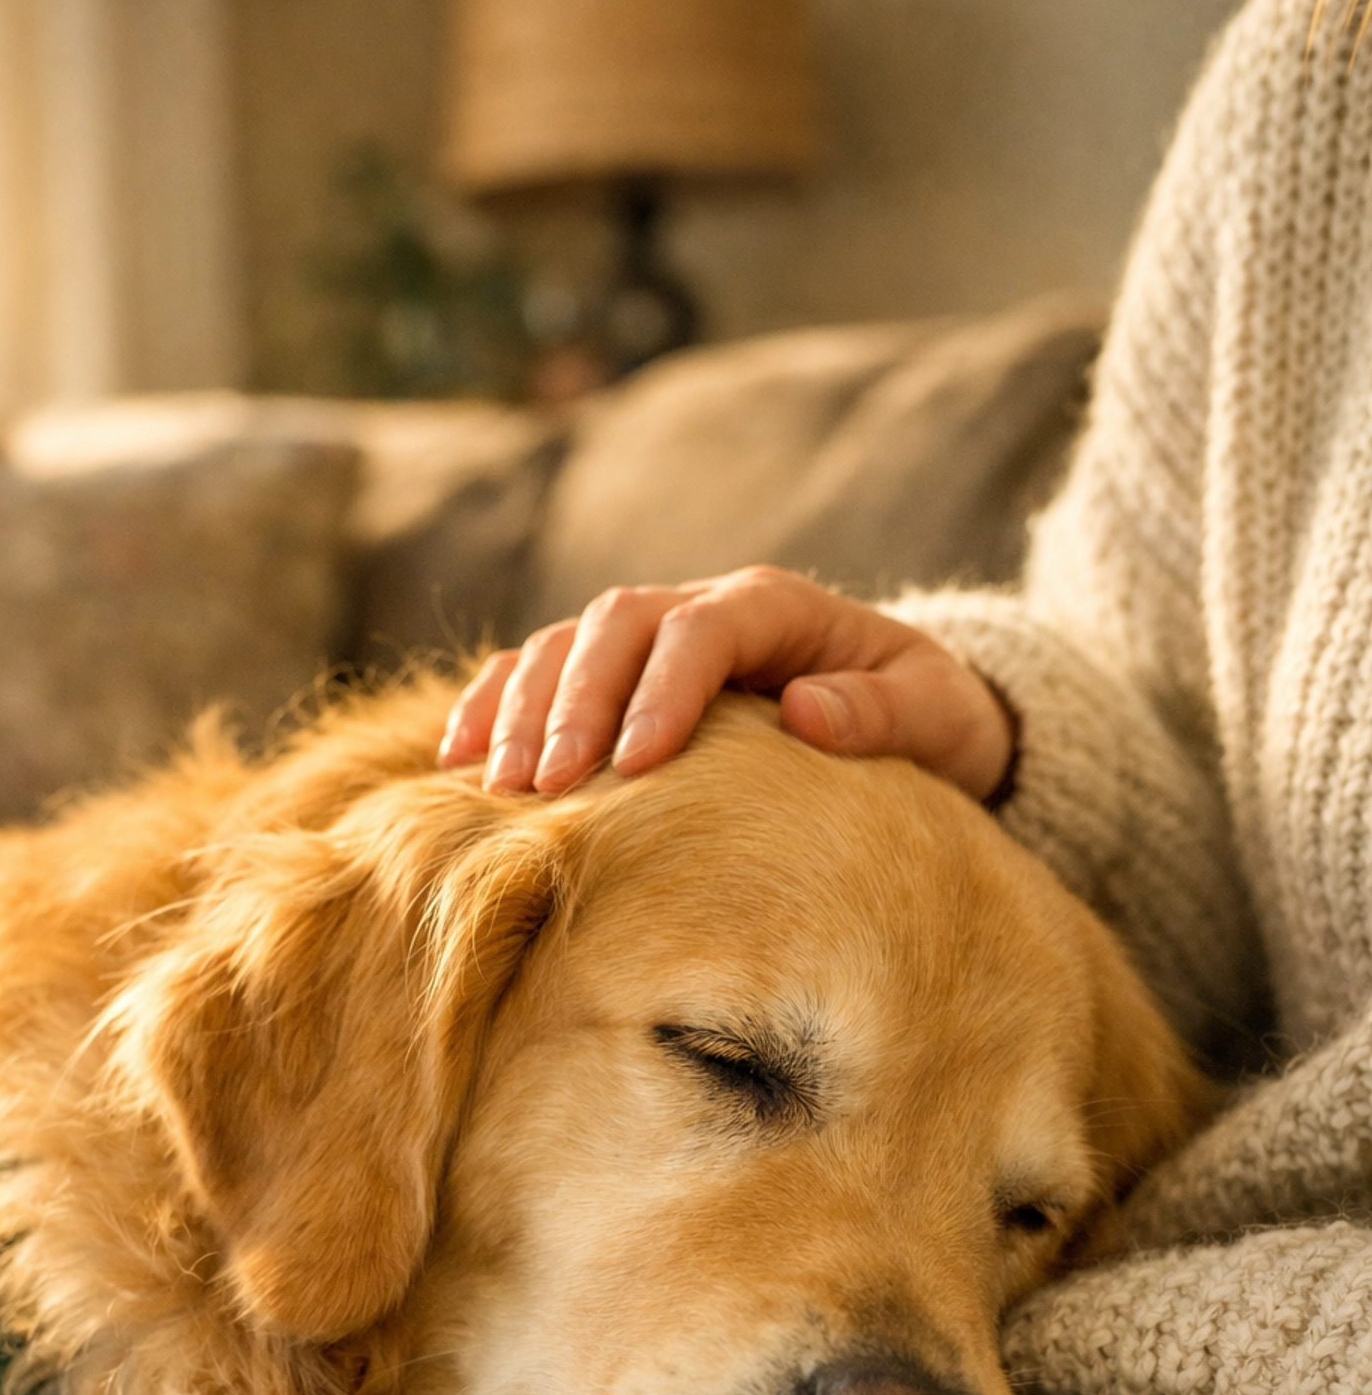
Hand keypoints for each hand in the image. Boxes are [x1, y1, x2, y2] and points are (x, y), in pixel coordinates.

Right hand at [437, 567, 1014, 804]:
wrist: (916, 717)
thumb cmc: (931, 720)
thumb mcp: (936, 716)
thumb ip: (883, 713)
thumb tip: (806, 711)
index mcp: (775, 607)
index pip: (700, 630)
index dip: (659, 690)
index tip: (633, 767)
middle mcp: (702, 608)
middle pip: (614, 626)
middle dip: (572, 703)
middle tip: (542, 787)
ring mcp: (652, 640)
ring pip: (565, 644)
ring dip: (522, 710)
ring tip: (496, 788)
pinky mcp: (621, 679)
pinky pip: (540, 675)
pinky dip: (496, 709)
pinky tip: (459, 763)